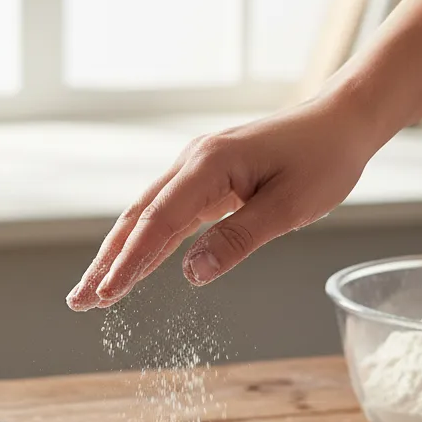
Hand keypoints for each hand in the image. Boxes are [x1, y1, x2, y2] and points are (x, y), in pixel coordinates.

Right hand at [66, 93, 380, 310]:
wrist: (341, 121)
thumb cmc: (323, 159)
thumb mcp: (289, 207)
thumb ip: (238, 240)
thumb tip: (191, 275)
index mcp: (209, 165)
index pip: (158, 222)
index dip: (129, 262)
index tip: (106, 294)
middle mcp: (192, 163)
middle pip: (137, 219)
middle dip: (106, 262)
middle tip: (80, 301)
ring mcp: (195, 171)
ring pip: (145, 218)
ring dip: (118, 256)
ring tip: (94, 293)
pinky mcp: (206, 181)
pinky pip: (166, 217)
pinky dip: (145, 245)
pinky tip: (130, 268)